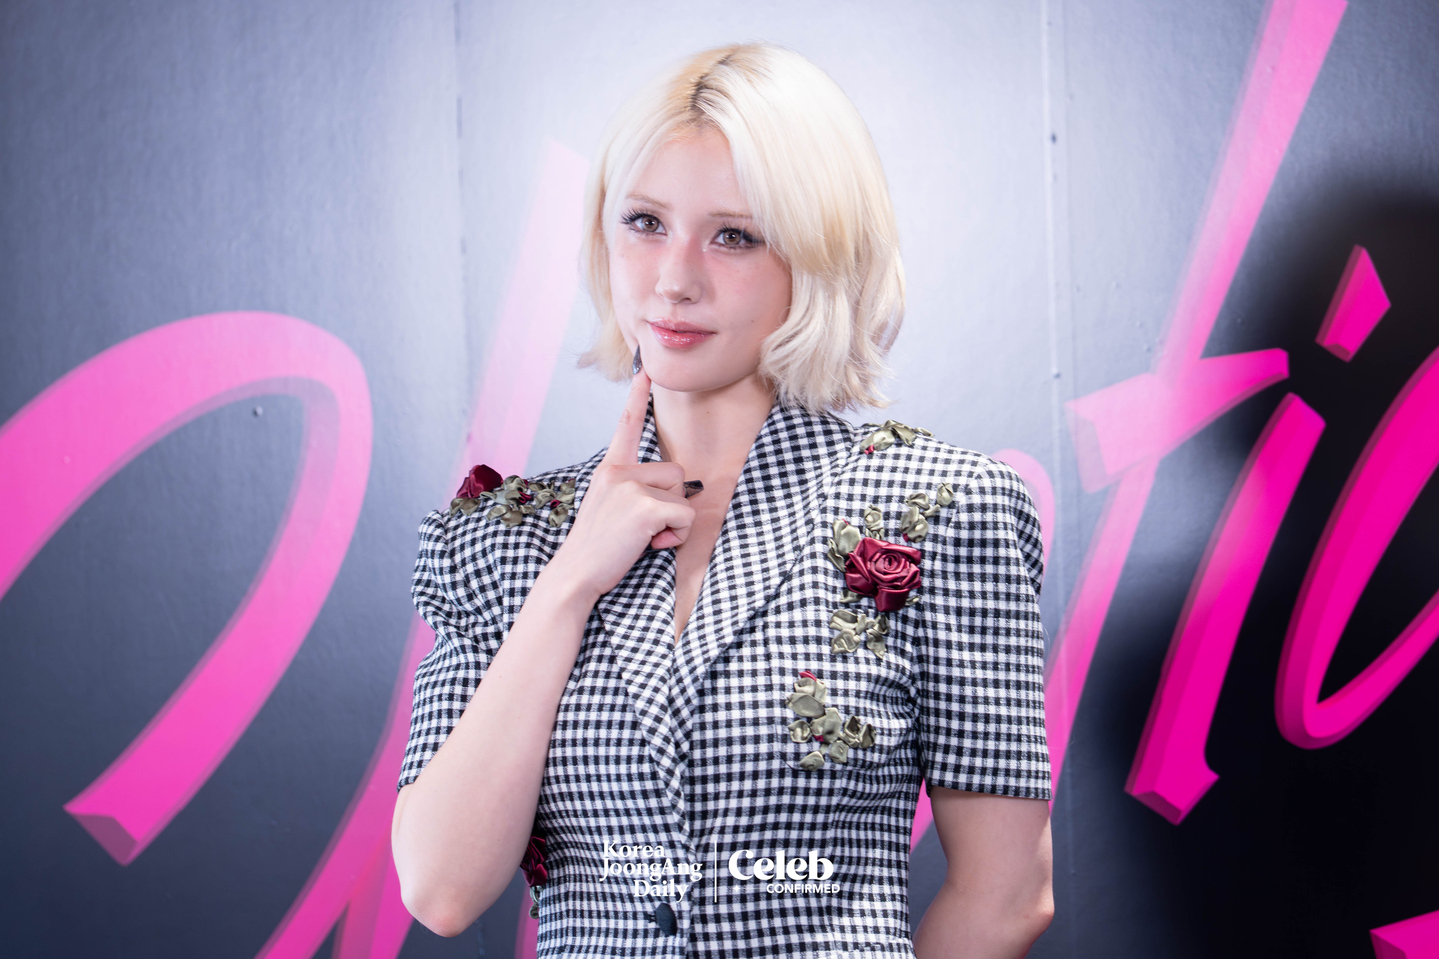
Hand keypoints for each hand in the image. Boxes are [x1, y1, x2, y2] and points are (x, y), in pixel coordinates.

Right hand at [550, 368, 695, 601]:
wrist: (575, 575)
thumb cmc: (596, 550)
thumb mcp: (610, 509)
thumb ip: (634, 493)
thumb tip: (677, 499)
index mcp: (609, 469)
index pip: (627, 427)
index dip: (637, 398)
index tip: (645, 372)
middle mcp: (618, 471)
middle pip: (676, 473)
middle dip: (670, 504)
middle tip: (640, 528)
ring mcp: (631, 486)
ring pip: (683, 496)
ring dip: (673, 522)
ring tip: (642, 537)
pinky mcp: (644, 506)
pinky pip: (685, 516)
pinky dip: (675, 536)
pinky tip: (648, 544)